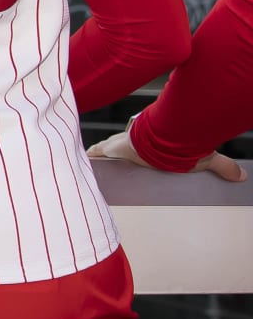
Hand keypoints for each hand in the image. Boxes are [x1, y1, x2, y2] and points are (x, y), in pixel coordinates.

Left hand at [87, 131, 245, 180]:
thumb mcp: (203, 160)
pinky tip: (82, 159)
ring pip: (104, 148)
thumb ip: (221, 166)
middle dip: (111, 149)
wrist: (161, 142)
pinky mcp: (111, 150)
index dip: (132, 146)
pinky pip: (96, 153)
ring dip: (99, 153)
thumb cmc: (179, 148)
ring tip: (88, 158)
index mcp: (151, 144)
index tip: (127, 150)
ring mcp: (119, 145)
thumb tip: (243, 176)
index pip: (139, 144)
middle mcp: (132, 142)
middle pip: (117, 145)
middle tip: (103, 155)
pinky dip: (90, 155)